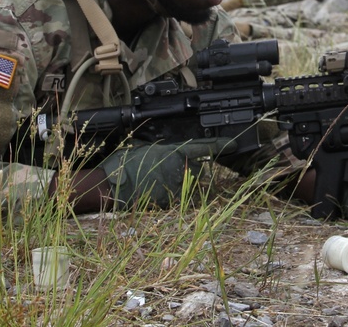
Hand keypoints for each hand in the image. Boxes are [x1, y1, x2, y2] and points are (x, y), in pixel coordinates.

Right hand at [99, 138, 235, 208]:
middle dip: (190, 169)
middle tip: (168, 170)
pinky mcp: (171, 203)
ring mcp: (178, 188)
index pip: (204, 148)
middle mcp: (181, 170)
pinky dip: (174, 196)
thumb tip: (171, 151)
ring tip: (161, 181)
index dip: (220, 145)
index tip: (233, 145)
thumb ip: (164, 149)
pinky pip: (180, 199)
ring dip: (183, 184)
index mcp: (176, 153)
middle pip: (199, 169)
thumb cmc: (126, 164)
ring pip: (191, 185)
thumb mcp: (145, 148)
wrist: (114, 187)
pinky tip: (159, 192)